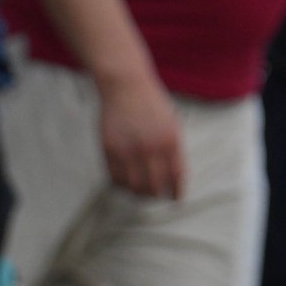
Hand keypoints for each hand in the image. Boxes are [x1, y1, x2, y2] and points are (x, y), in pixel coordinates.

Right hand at [94, 63, 185, 200]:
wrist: (126, 87)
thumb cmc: (152, 105)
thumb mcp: (171, 125)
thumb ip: (172, 149)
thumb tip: (172, 176)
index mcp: (171, 141)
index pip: (176, 176)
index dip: (176, 191)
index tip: (175, 198)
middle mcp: (150, 148)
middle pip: (154, 185)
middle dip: (156, 195)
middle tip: (156, 197)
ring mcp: (128, 149)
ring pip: (133, 186)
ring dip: (138, 193)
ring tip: (141, 193)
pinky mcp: (109, 149)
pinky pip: (115, 177)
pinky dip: (121, 185)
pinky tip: (125, 184)